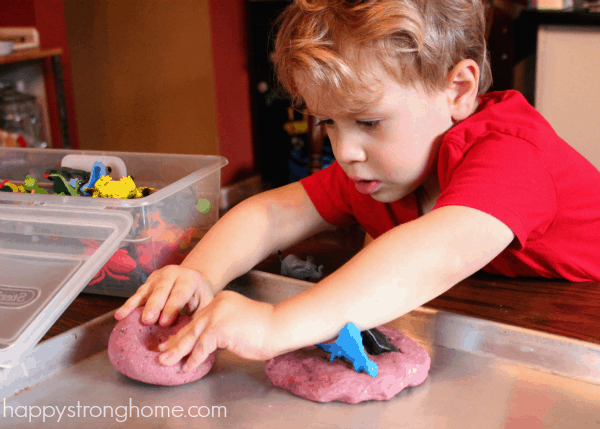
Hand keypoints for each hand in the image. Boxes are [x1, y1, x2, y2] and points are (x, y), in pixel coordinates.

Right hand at [115, 265, 213, 325]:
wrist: (193, 278)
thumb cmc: (199, 296)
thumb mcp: (205, 302)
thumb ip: (199, 316)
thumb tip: (194, 337)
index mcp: (189, 279)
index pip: (180, 293)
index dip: (172, 307)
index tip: (165, 322)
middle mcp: (172, 275)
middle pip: (161, 290)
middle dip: (154, 305)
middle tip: (148, 320)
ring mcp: (158, 278)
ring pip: (146, 291)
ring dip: (135, 304)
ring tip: (125, 316)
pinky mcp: (147, 283)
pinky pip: (137, 294)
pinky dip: (128, 305)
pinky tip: (120, 315)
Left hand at [157, 290, 276, 370]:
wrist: (278, 326)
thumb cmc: (264, 328)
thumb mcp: (237, 322)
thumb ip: (221, 327)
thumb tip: (206, 344)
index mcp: (220, 300)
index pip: (197, 318)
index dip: (183, 331)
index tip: (171, 341)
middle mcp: (216, 304)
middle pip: (191, 326)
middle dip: (174, 341)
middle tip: (160, 351)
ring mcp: (217, 315)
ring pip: (191, 336)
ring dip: (177, 351)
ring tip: (165, 361)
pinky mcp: (219, 328)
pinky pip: (202, 347)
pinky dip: (194, 358)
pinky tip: (188, 367)